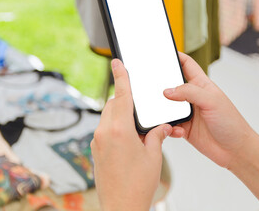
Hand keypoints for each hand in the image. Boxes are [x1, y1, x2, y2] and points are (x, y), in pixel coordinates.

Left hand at [91, 59, 172, 210]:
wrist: (122, 206)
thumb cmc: (138, 184)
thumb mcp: (154, 155)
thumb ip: (157, 135)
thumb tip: (162, 127)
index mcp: (120, 130)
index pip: (121, 96)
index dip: (121, 76)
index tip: (116, 62)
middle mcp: (104, 133)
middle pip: (113, 104)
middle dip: (124, 99)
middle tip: (139, 103)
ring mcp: (97, 142)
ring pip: (108, 116)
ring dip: (120, 114)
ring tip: (137, 125)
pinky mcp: (96, 150)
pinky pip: (105, 129)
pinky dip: (115, 126)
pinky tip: (129, 138)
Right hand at [164, 53, 258, 203]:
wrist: (236, 151)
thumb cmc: (231, 122)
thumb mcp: (212, 101)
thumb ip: (189, 92)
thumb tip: (167, 91)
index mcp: (201, 85)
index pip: (186, 64)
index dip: (175, 56)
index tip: (162, 52)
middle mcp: (193, 97)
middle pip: (172, 85)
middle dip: (161, 85)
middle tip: (150, 85)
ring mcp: (188, 113)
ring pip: (167, 107)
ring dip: (163, 110)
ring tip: (163, 113)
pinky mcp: (184, 129)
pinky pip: (169, 125)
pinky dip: (169, 127)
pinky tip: (176, 130)